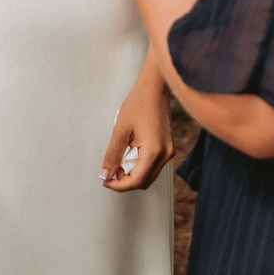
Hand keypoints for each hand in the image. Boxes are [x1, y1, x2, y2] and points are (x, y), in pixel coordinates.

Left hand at [102, 74, 173, 191]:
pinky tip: (127, 157)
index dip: (119, 185)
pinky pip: (153, 165)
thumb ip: (112, 154)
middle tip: (109, 173)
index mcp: (154, 151)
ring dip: (132, 174)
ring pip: (149, 175)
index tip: (106, 181)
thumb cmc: (139, 104)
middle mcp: (165, 154)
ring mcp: (168, 151)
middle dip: (125, 182)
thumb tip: (105, 174)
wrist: (154, 89)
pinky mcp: (166, 148)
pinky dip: (139, 166)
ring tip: (117, 164)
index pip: (136, 180)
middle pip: (144, 181)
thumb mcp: (120, 130)